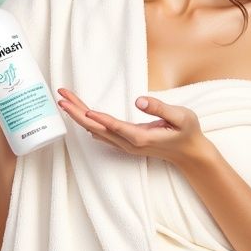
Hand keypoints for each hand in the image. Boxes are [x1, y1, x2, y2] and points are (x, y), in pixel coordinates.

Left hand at [55, 87, 210, 166]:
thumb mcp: (181, 116)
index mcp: (141, 137)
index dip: (99, 118)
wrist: (190, 153)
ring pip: (96, 131)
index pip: (114, 127)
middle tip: (61, 97)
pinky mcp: (125, 143)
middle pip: (96, 129)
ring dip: (78, 115)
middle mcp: (129, 143)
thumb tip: (138, 100)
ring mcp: (125, 145)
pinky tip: (80, 115)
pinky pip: (101, 133)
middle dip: (77, 113)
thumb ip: (160, 108)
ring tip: (64, 100)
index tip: (83, 109)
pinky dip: (88, 122)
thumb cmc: (187, 132)